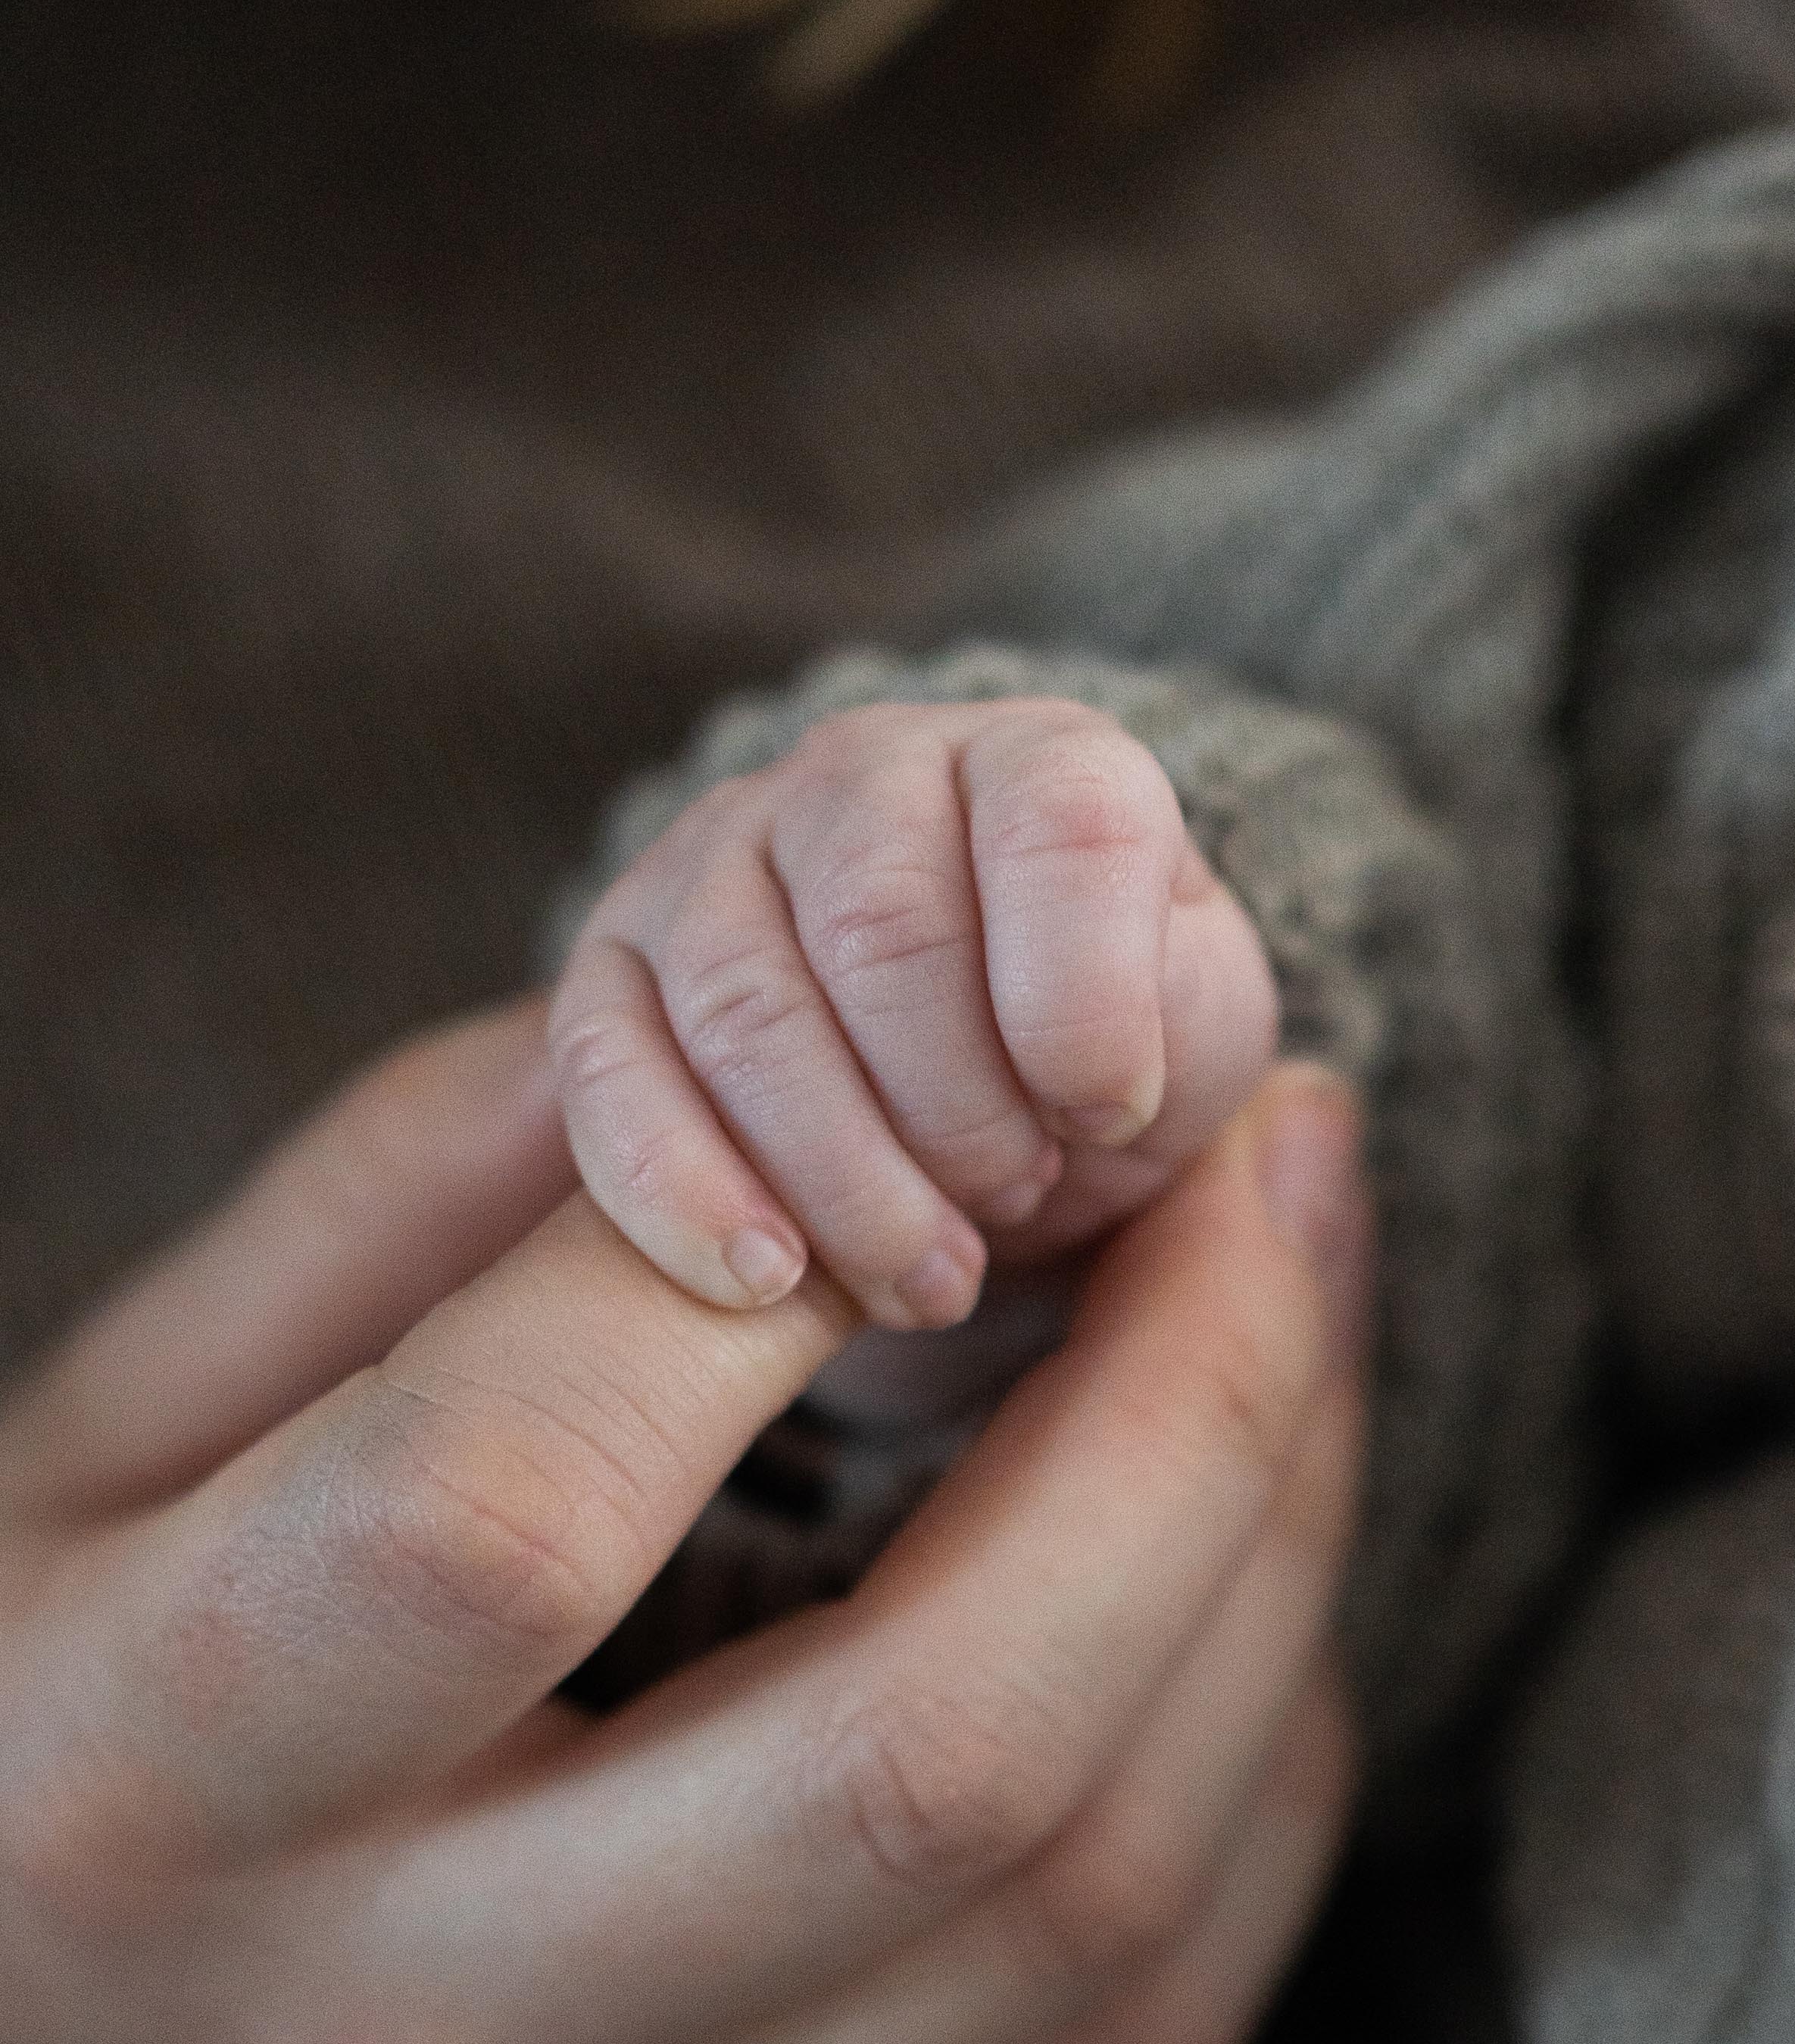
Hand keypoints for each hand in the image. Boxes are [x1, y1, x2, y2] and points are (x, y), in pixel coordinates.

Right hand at [0, 1000, 1360, 2043]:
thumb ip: (403, 1202)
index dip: (791, 1257)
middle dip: (1192, 1407)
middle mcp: (414, 2025)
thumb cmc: (55, 1673)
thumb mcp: (117, 1398)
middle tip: (1276, 1165)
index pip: (515, 1501)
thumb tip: (764, 1041)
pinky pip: (1140, 2017)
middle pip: (931, 1750)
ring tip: (1298, 1320)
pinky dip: (1259, 1762)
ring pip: (1092, 1897)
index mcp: (174, 1768)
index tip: (978, 1104)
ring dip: (1274, 1561)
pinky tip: (1240, 1569)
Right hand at [548, 699, 1278, 1325]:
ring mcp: (713, 860)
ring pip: (745, 1014)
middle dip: (959, 1114)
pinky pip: (608, 1072)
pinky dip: (685, 1194)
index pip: (1060, 825)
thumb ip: (1184, 1022)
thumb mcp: (1195, 1031)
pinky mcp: (611, 970)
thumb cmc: (1095, 1054)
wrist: (974, 1095)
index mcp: (1032, 761)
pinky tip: (766, 1282)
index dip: (1086, 1002)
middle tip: (1013, 1204)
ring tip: (924, 1278)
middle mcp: (859, 775)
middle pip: (881, 931)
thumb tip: (1098, 1083)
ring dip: (844, 1182)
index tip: (1107, 1117)